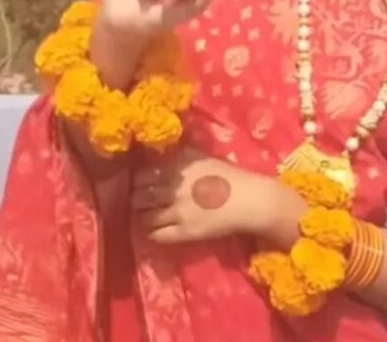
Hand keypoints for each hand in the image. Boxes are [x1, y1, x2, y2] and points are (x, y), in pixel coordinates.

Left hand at [131, 149, 288, 244]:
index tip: (142, 183)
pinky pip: (157, 236)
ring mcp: (176, 212)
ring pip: (145, 217)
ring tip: (148, 216)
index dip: (139, 181)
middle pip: (139, 197)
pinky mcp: (184, 232)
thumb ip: (180, 155)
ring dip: (143, 216)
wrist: (248, 200)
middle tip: (142, 201)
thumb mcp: (201, 158)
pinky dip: (152, 233)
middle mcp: (172, 189)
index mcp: (176, 168)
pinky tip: (156, 230)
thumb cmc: (228, 176)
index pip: (141, 175)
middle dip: (137, 199)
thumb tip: (160, 151)